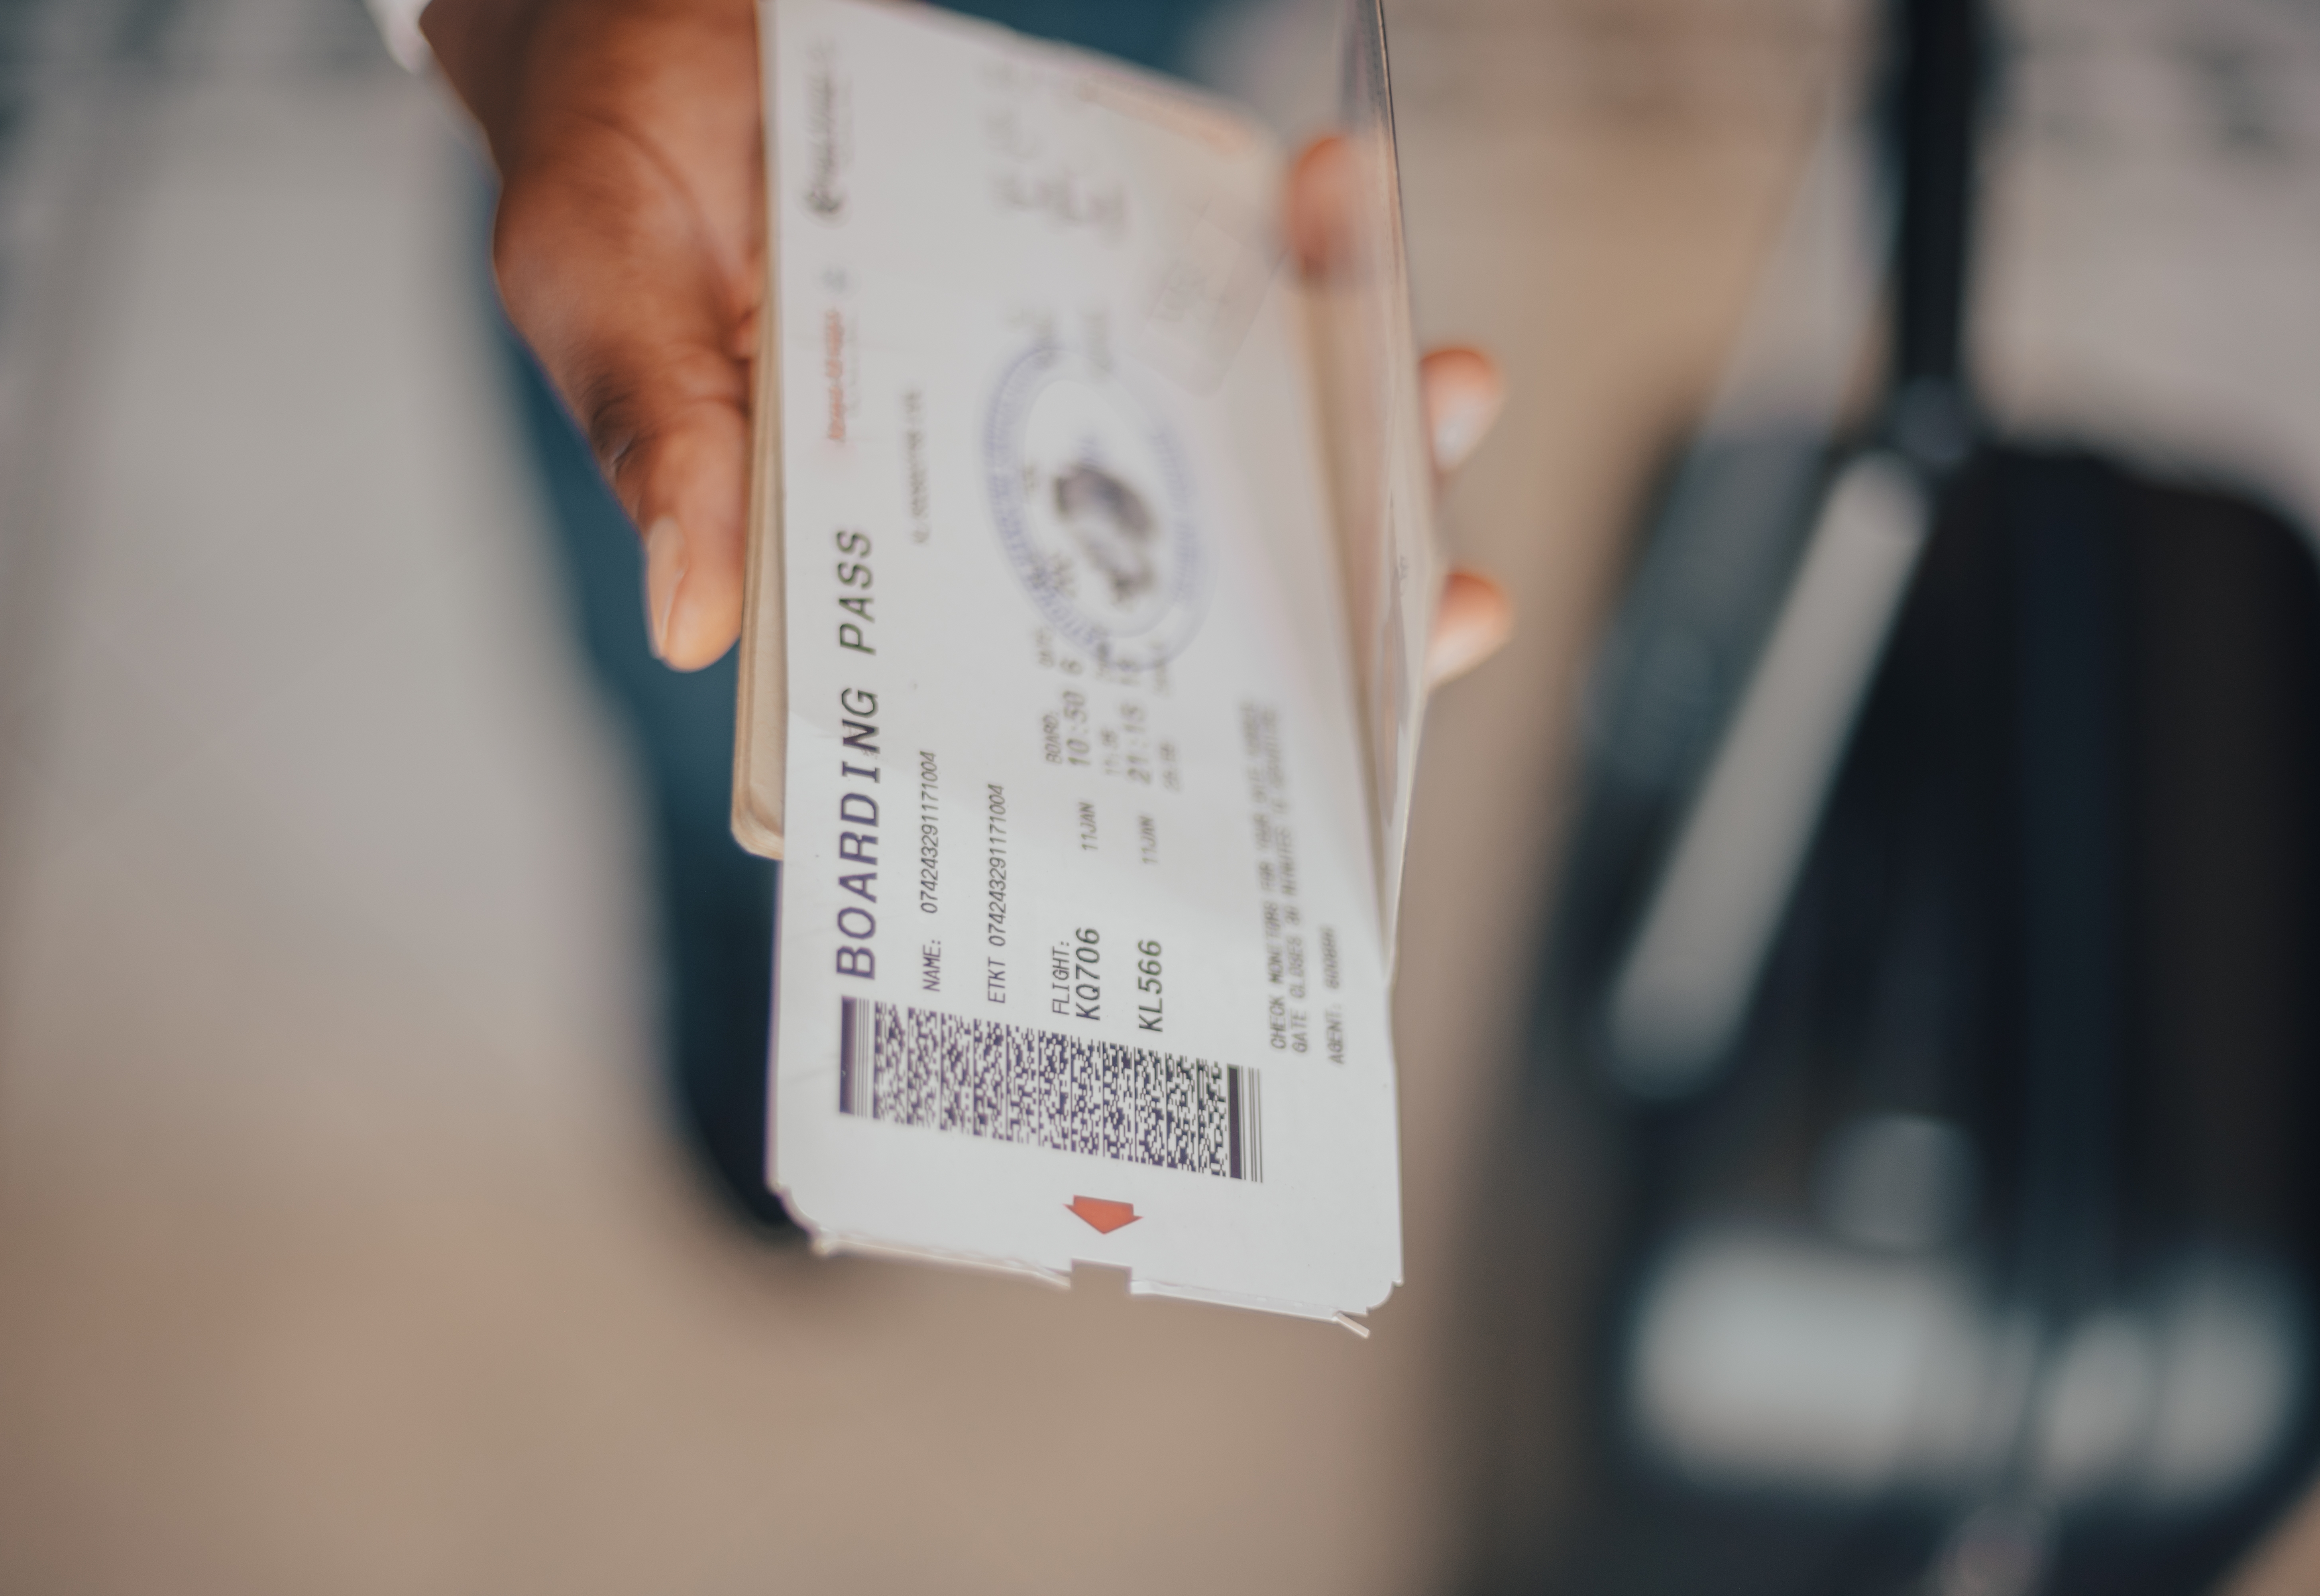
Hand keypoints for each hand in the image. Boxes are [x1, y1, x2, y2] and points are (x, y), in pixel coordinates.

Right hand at [423, 0, 1510, 683]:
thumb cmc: (605, 146)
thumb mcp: (596, 276)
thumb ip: (651, 428)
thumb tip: (697, 616)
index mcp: (868, 542)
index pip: (1026, 679)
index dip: (1162, 738)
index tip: (1299, 755)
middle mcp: (982, 478)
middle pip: (1179, 584)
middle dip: (1326, 610)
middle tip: (1444, 606)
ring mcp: (1050, 370)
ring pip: (1233, 441)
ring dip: (1354, 432)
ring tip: (1446, 390)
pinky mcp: (1092, 260)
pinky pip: (1224, 276)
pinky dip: (1294, 250)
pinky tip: (1335, 205)